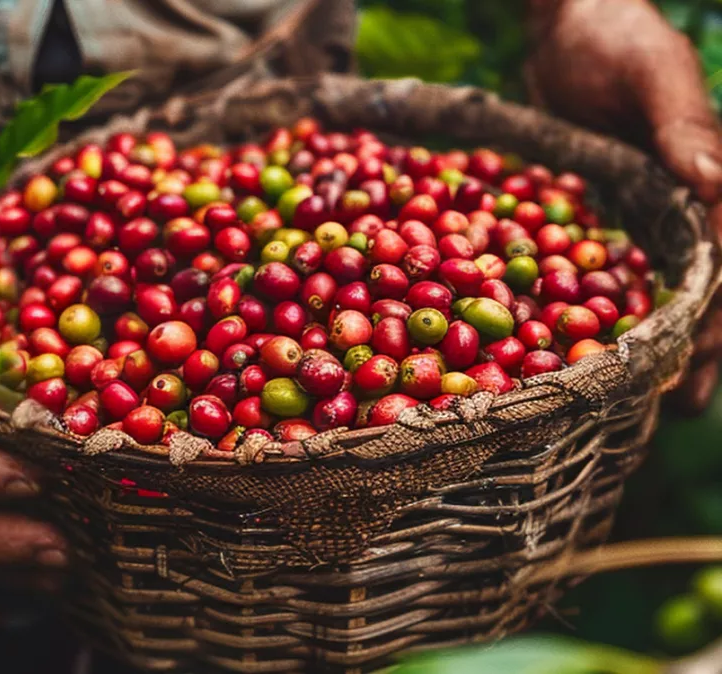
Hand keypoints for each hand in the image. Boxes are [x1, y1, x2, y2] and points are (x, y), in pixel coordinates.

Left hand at [526, 0, 721, 411]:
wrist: (566, 27)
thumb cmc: (614, 36)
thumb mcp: (651, 70)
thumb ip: (682, 125)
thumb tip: (720, 187)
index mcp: (713, 174)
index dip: (719, 309)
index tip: (702, 357)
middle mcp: (689, 199)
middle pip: (707, 282)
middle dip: (702, 344)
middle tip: (684, 404)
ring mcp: (649, 208)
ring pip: (666, 285)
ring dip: (665, 339)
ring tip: (655, 400)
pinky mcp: (609, 210)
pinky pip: (617, 268)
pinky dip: (615, 308)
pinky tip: (600, 347)